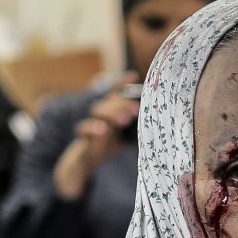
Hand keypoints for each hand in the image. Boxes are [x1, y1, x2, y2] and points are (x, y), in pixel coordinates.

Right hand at [53, 72, 140, 199]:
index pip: (116, 94)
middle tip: (136, 111)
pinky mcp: (83, 137)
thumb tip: (154, 124)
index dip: (122, 83)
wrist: (86, 161)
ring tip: (125, 120)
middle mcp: (100, 115)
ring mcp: (91, 125)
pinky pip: (84, 128)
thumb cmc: (107, 146)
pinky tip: (104, 130)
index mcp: (111, 113)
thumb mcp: (124, 137)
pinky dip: (93, 128)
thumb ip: (135, 129)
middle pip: (109, 100)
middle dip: (122, 103)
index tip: (134, 75)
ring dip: (111, 112)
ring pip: (97, 110)